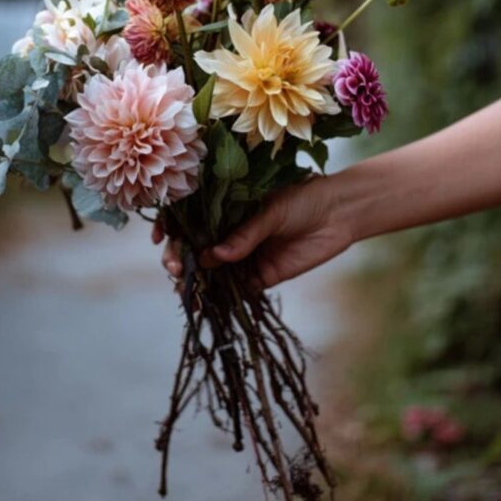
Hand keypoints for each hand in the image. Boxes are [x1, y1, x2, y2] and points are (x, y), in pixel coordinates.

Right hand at [154, 175, 354, 288]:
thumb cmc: (303, 198)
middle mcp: (229, 232)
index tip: (161, 238)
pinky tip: (207, 301)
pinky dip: (219, 297)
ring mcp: (243, 255)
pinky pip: (235, 290)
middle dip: (180, 258)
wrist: (339, 213)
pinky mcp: (261, 276)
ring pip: (210, 272)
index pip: (189, 218)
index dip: (170, 228)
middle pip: (194, 248)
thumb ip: (245, 234)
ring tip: (184, 288)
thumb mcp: (270, 210)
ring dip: (195, 281)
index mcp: (226, 207)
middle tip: (176, 267)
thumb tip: (214, 257)